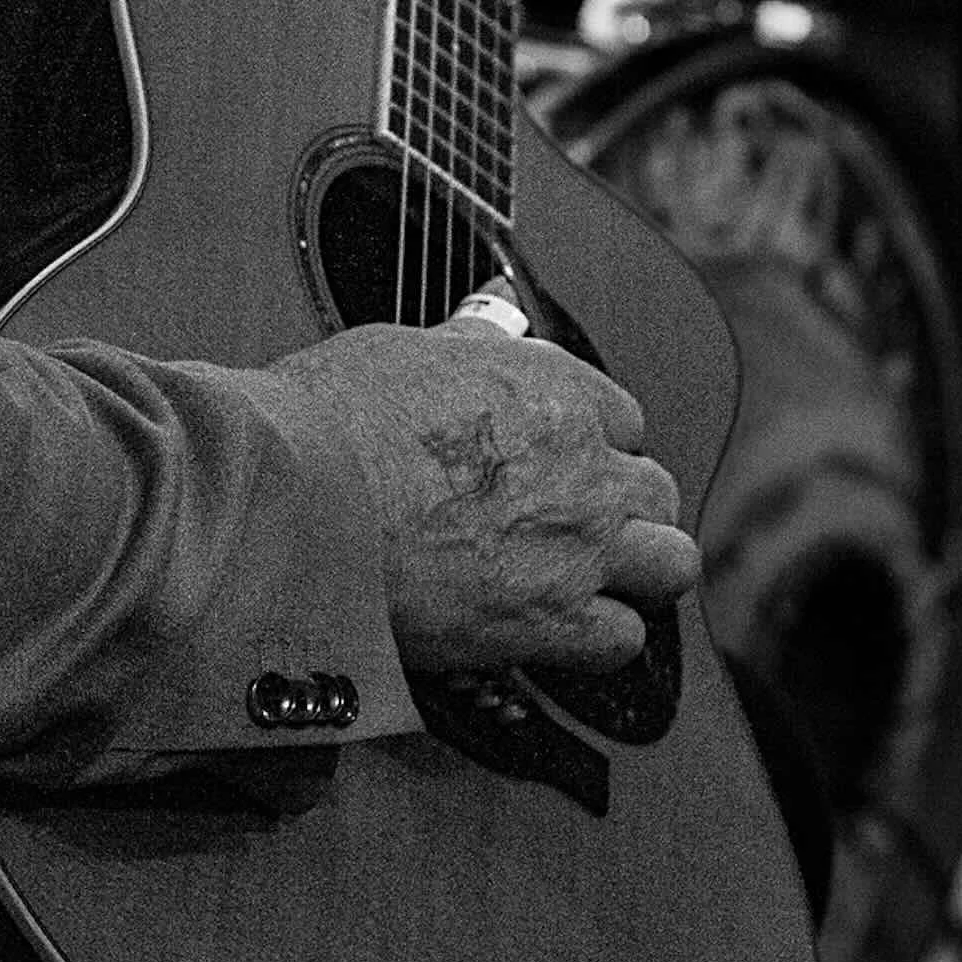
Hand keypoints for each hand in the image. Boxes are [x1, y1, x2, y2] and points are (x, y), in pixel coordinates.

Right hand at [271, 318, 698, 674]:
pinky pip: (623, 639)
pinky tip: (560, 629)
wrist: (292, 504)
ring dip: (636, 571)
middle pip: (655, 491)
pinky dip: (599, 639)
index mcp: (552, 391)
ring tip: (589, 579)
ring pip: (669, 564)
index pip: (623, 417)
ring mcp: (575, 548)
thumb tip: (489, 322)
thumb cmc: (327, 421)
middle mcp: (582, 466)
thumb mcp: (401, 351)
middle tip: (574, 522)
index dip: (592, 443)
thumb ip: (468, 345)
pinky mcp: (548, 622)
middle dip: (622, 506)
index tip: (560, 461)